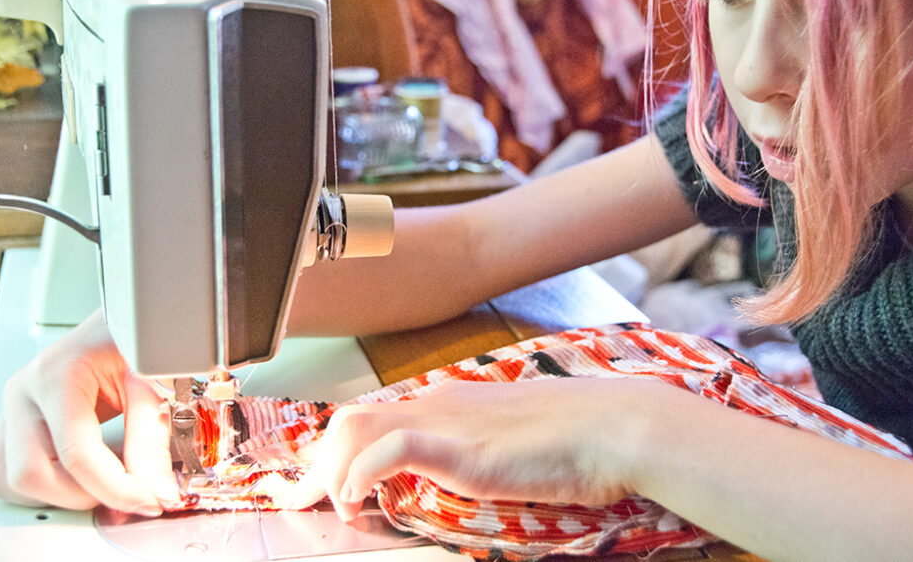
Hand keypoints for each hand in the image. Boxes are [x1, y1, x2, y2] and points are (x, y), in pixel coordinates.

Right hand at [0, 310, 176, 514]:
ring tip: (99, 476)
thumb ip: (152, 438)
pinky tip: (69, 473)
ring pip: (7, 480)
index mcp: (56, 372)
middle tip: (127, 488)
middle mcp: (23, 390)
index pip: (76, 452)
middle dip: (85, 494)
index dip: (117, 487)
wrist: (120, 324)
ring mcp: (9, 408)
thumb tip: (156, 491)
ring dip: (56, 493)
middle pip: (31, 473)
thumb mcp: (153, 382)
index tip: (149, 500)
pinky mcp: (6, 424)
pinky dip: (33, 486)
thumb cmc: (134, 341)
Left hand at [287, 377, 654, 520]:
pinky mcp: (459, 444)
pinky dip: (360, 473)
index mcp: (447, 405)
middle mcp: (436, 405)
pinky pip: (389, 448)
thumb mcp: (511, 447)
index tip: (317, 484)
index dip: (336, 450)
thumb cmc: (574, 442)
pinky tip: (357, 499)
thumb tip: (457, 473)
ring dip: (330, 471)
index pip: (374, 417)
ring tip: (328, 508)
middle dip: (317, 463)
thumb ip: (476, 455)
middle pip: (350, 420)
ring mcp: (446, 421)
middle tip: (300, 502)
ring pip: (357, 429)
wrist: (612, 427)